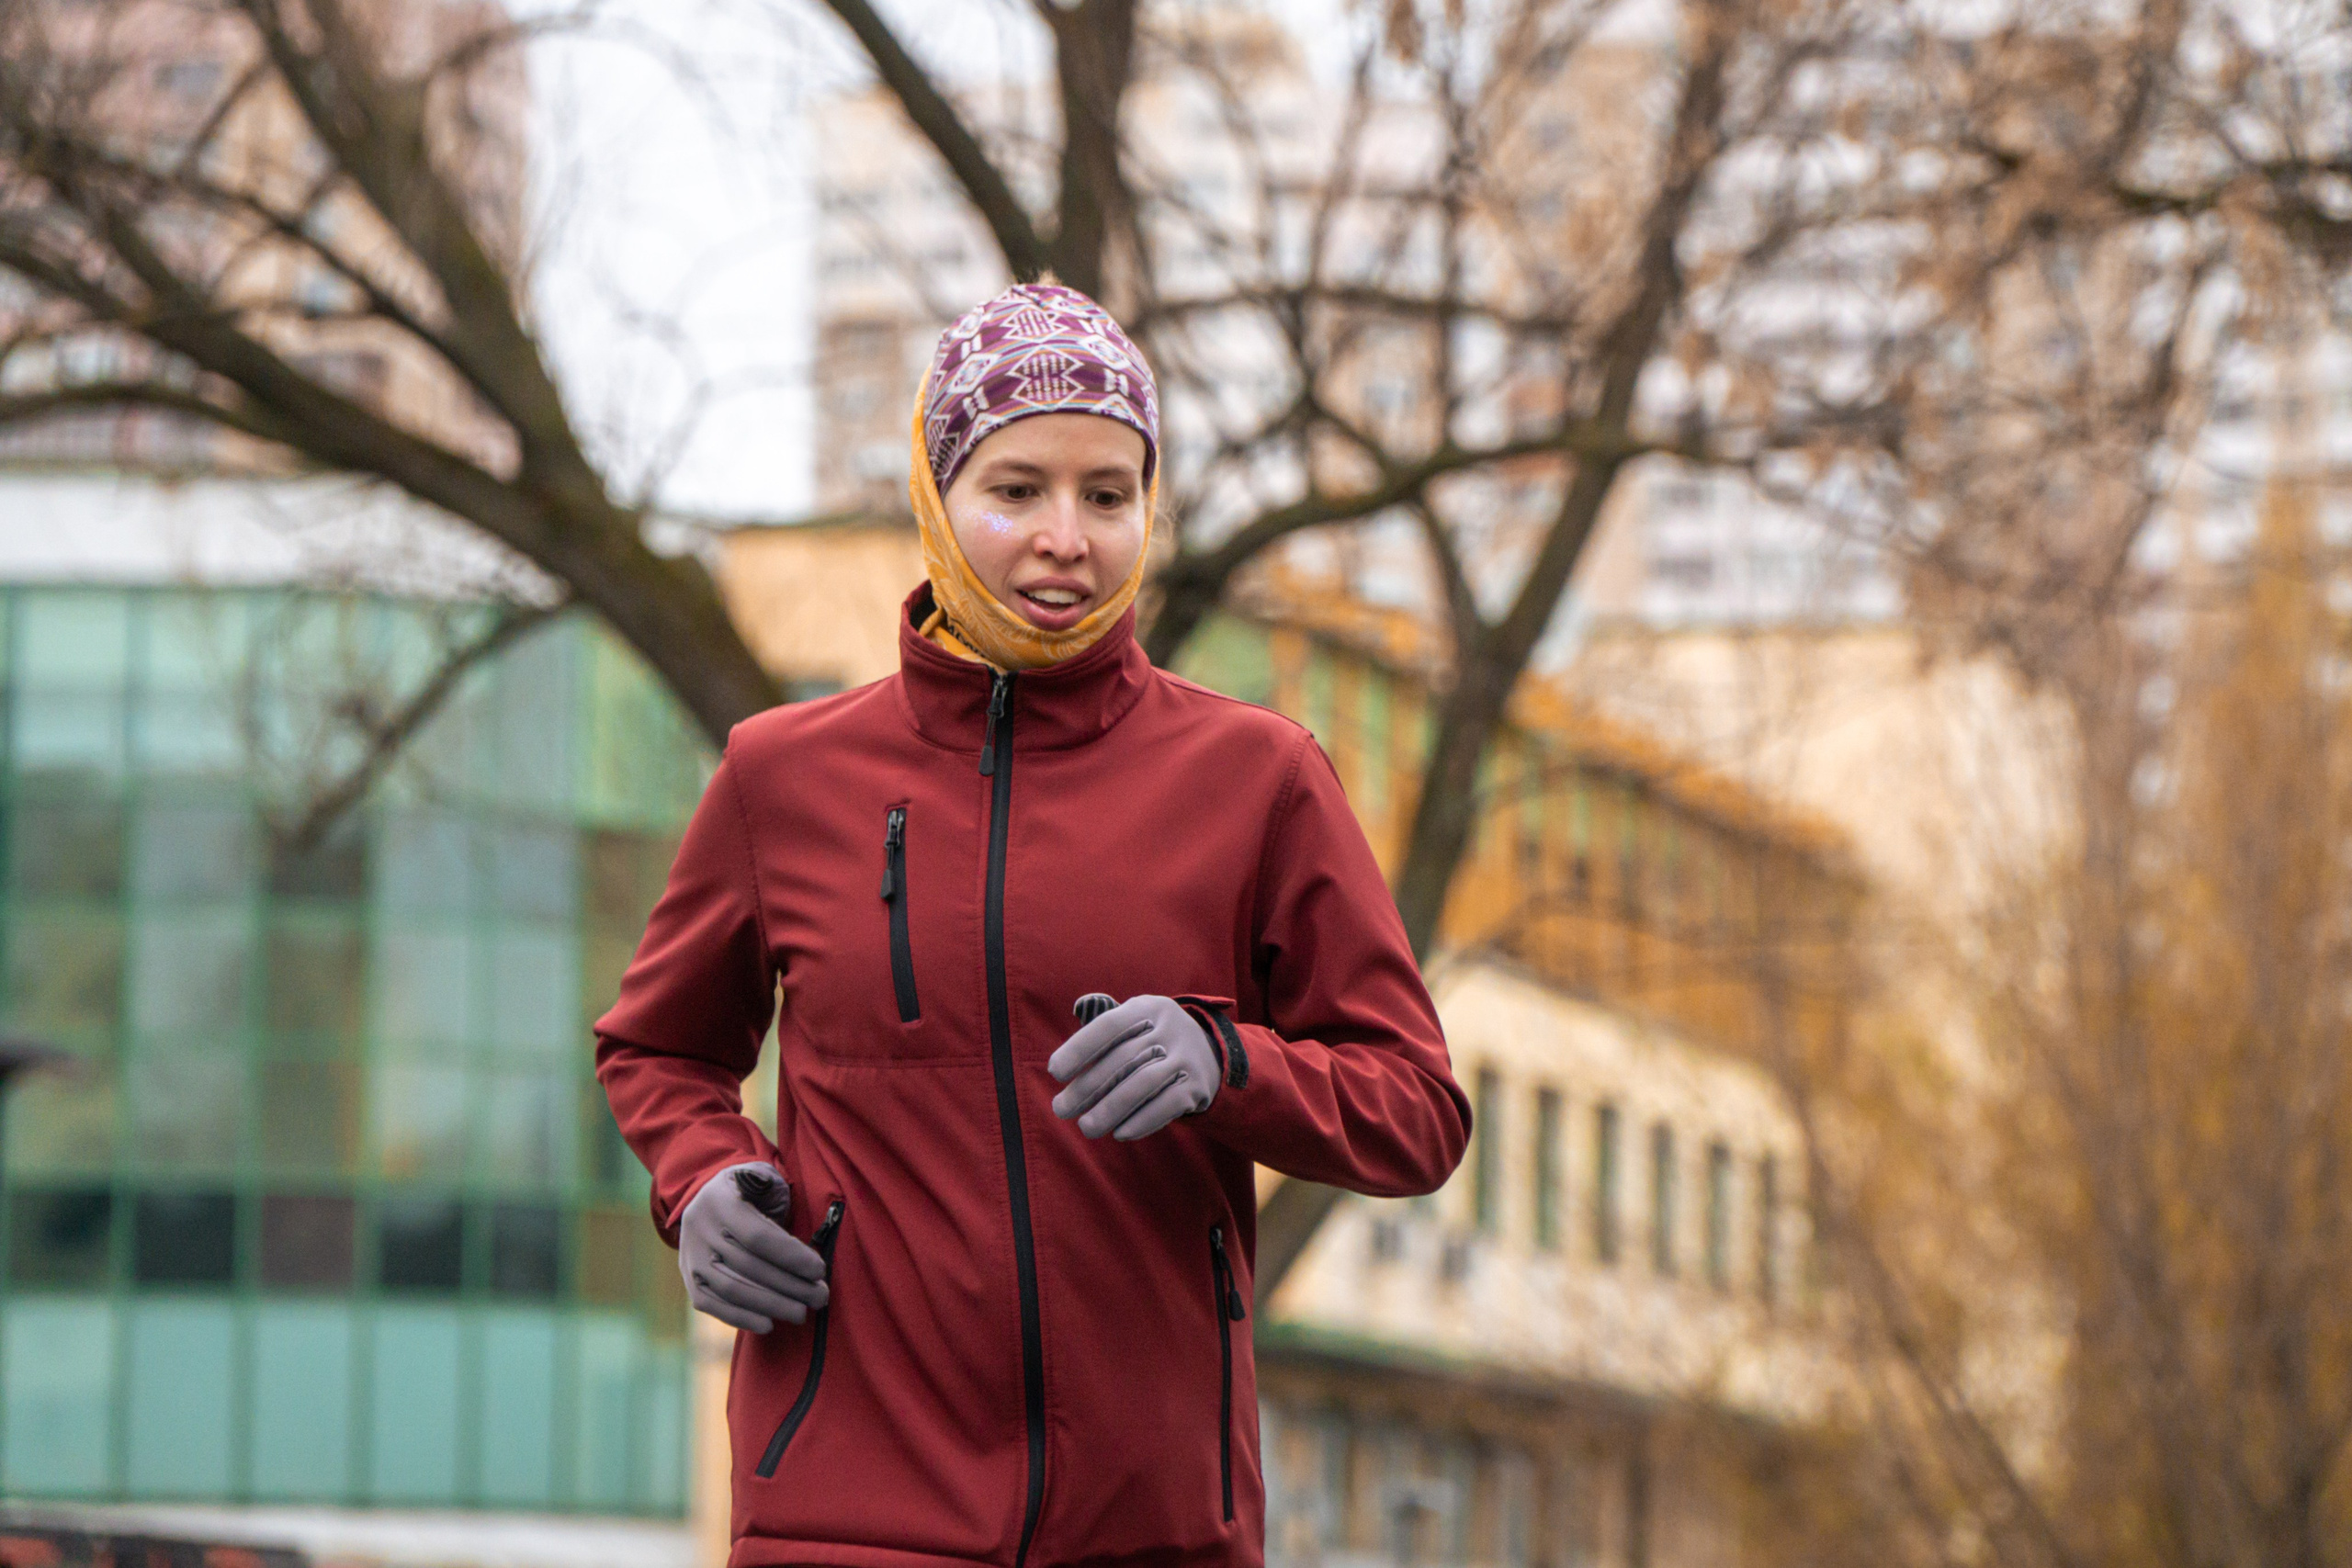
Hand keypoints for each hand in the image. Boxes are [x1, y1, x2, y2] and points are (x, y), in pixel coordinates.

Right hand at [677, 1162, 829, 1332]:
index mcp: (720, 1200)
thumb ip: (772, 1189)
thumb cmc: (747, 1191)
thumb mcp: (759, 1177)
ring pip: (731, 1289)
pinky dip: (740, 1318)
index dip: (791, 1257)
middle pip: (748, 1266)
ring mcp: (691, 1256)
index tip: (819, 1271)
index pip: (758, 1237)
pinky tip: (768, 1324)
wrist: (705, 1200)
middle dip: (789, 1286)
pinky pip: (711, 1304)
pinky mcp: (690, 1278)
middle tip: (820, 1297)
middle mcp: (699, 1229)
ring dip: (770, 1305)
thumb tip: (785, 1208)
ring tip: (801, 1313)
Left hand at [1048, 995, 1219, 1140]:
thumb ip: (1100, 1034)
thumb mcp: (1135, 1022)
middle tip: (1061, 1109)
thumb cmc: (1153, 1040)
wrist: (1210, 1055)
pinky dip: (1141, 1121)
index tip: (1055, 1072)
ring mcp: (1187, 1057)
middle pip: (1121, 1060)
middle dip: (1086, 1087)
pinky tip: (1120, 1133)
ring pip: (1142, 1085)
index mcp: (1147, 1008)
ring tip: (1085, 1127)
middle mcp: (1170, 1028)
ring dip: (1109, 1110)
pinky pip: (1167, 1106)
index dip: (1079, 1048)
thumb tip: (1058, 1063)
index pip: (1108, 1025)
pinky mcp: (1198, 1086)